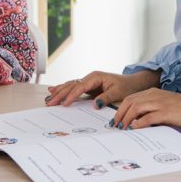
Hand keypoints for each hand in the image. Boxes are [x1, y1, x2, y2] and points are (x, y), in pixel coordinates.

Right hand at [45, 69, 159, 106]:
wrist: (132, 83)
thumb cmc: (126, 87)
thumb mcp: (118, 92)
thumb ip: (106, 98)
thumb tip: (95, 104)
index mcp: (96, 77)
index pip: (80, 87)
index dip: (71, 95)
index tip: (64, 103)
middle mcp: (90, 77)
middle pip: (71, 85)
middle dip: (60, 94)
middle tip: (50, 103)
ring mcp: (88, 82)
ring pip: (70, 86)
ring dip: (59, 92)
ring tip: (48, 98)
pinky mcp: (88, 87)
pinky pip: (73, 88)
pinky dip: (63, 90)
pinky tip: (54, 91)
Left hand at [112, 88, 180, 130]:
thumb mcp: (163, 104)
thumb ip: (150, 109)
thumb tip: (135, 121)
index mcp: (152, 92)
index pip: (130, 98)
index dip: (120, 109)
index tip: (116, 119)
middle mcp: (154, 96)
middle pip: (129, 102)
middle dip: (120, 114)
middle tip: (116, 125)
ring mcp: (159, 103)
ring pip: (136, 108)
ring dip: (127, 119)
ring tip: (123, 128)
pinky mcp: (165, 113)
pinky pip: (147, 117)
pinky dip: (139, 123)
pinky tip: (135, 129)